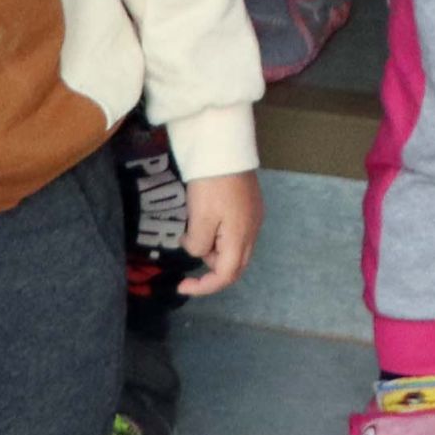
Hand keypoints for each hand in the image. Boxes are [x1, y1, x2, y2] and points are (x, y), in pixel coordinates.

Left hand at [176, 168, 261, 293]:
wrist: (225, 147)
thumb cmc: (211, 186)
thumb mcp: (199, 219)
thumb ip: (198, 245)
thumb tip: (196, 249)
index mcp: (241, 238)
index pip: (226, 276)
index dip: (204, 287)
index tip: (181, 285)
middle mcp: (253, 231)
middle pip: (235, 265)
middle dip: (210, 268)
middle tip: (191, 251)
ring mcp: (253, 217)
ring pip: (235, 249)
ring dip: (213, 249)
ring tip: (195, 228)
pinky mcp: (250, 205)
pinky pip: (235, 232)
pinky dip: (219, 235)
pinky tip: (207, 219)